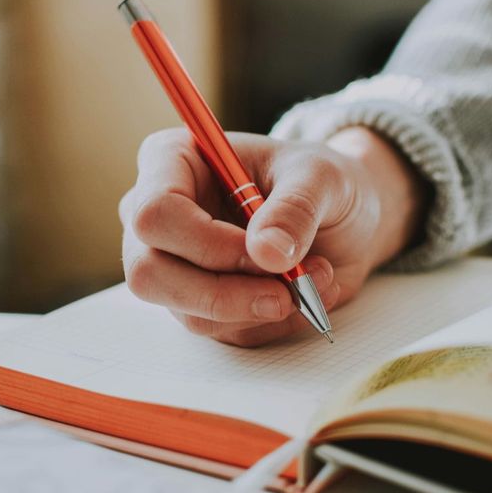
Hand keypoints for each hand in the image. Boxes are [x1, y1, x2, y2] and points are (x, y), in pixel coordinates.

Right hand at [119, 126, 427, 346]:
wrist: (341, 216)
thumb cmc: (319, 181)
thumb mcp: (322, 178)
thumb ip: (295, 208)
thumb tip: (267, 253)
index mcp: (171, 161)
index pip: (154, 213)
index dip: (206, 243)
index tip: (266, 252)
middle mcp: (158, 216)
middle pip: (149, 273)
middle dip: (224, 293)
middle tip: (287, 291)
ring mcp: (171, 264)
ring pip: (187, 311)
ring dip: (259, 307)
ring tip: (315, 277)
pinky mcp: (196, 303)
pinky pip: (221, 331)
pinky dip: (270, 321)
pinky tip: (303, 292)